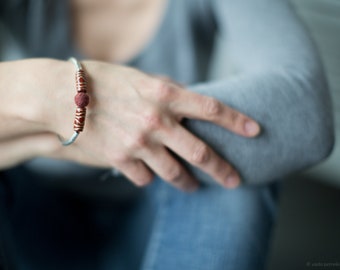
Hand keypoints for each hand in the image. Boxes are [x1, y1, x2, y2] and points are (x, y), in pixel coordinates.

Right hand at [45, 60, 259, 190]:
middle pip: (200, 153)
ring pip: (175, 173)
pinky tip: (149, 173)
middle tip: (234, 180)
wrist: (63, 97)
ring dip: (188, 182)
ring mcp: (138, 143)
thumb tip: (190, 98)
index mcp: (164, 95)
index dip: (236, 120)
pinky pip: (145, 178)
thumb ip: (168, 89)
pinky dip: (150, 177)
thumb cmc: (104, 81)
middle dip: (222, 170)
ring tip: (194, 186)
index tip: (254, 131)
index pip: (210, 109)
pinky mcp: (121, 159)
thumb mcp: (141, 77)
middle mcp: (156, 121)